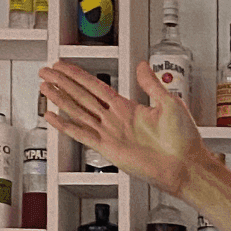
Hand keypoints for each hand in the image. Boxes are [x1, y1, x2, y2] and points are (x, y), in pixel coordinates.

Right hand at [38, 60, 204, 196]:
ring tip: (43, 87)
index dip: (78, 75)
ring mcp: (111, 134)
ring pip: (77, 112)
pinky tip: (52, 116)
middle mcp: (116, 120)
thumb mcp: (170, 103)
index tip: (63, 65)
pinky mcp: (109, 149)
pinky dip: (65, 125)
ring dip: (60, 99)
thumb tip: (142, 64)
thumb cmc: (184, 140)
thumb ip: (151, 83)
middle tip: (45, 72)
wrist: (187, 166)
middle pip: (81, 96)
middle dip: (62, 82)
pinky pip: (81, 135)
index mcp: (128, 108)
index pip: (96, 87)